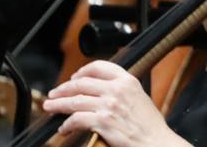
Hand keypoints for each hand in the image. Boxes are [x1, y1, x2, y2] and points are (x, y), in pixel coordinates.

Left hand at [43, 61, 184, 146]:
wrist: (156, 142)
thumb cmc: (150, 125)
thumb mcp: (140, 97)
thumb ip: (122, 89)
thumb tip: (101, 89)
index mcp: (127, 81)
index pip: (98, 67)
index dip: (81, 72)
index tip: (73, 78)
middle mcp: (117, 90)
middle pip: (81, 83)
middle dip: (63, 89)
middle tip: (54, 94)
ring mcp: (109, 105)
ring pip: (74, 101)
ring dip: (58, 105)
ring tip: (50, 108)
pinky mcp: (103, 122)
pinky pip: (76, 119)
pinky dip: (67, 124)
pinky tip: (64, 128)